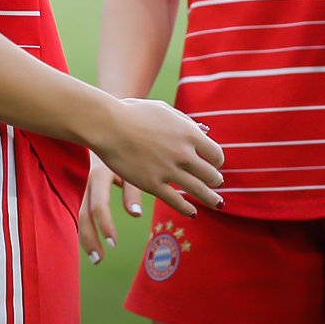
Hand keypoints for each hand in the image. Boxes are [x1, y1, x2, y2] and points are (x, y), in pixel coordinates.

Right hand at [77, 153, 145, 262]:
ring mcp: (86, 187)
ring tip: (96, 259)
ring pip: (80, 215)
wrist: (110, 133)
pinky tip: (93, 244)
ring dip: (86, 238)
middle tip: (100, 260)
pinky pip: (85, 212)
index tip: (114, 243)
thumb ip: (133, 190)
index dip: (104, 225)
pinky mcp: (89, 191)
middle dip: (89, 238)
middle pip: (83, 214)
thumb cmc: (128, 152)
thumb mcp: (133, 167)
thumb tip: (135, 215)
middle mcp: (89, 183)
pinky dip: (87, 229)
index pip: (98, 205)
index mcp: (100, 175)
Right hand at [90, 98, 223, 218]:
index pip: (216, 154)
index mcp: (189, 133)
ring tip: (216, 203)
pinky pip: (176, 201)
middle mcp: (184, 153)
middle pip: (211, 174)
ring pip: (198, 190)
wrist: (108, 124)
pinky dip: (187, 209)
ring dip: (210, 199)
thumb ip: (184, 121)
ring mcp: (169, 170)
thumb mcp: (164, 109)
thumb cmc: (132, 113)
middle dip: (215, 180)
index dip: (217, 161)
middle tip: (215, 183)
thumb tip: (201, 131)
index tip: (214, 165)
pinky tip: (192, 213)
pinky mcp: (153, 184)